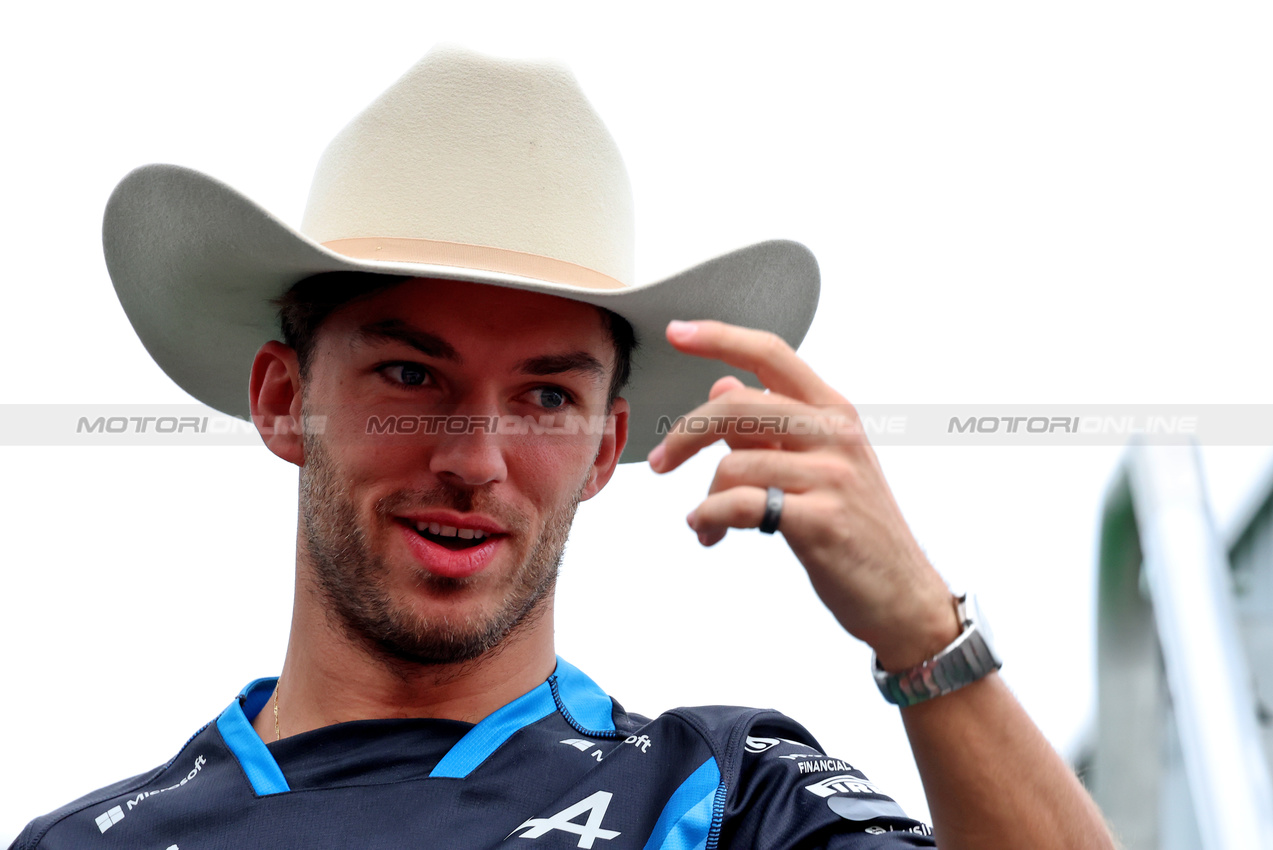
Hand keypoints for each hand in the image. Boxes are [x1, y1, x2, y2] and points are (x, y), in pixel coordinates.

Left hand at [646, 320, 959, 669]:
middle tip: (660, 461)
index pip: (771, 354)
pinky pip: (741, 505)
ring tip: (705, 523)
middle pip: (737, 405)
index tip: (677, 331)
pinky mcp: (822, 520)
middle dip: (685, 433)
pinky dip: (710, 519)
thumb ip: (769, 428)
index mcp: (834, 411)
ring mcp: (832, 476)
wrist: (901, 596)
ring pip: (734, 464)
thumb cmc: (856, 530)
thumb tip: (720, 385)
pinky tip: (709, 533)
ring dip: (704, 498)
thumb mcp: (820, 466)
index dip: (720, 337)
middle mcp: (836, 434)